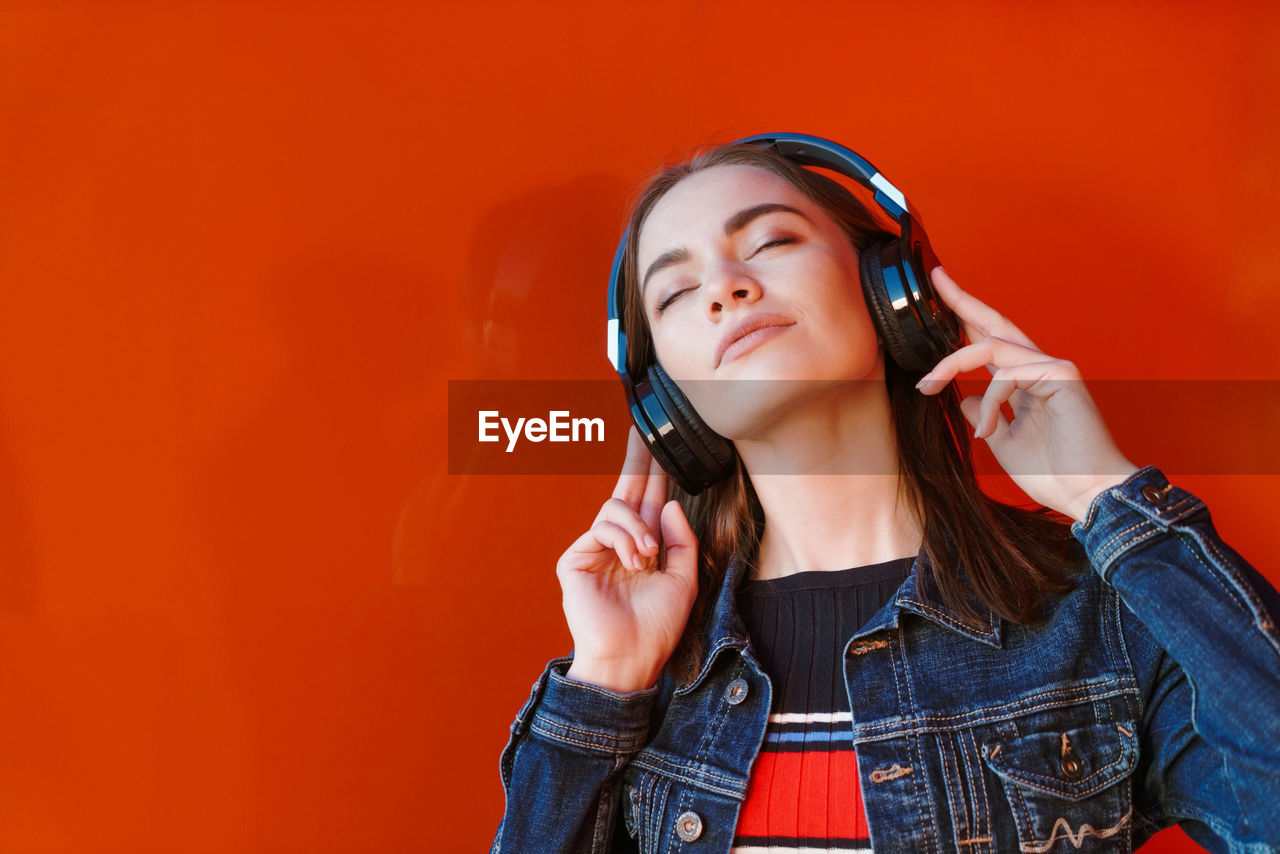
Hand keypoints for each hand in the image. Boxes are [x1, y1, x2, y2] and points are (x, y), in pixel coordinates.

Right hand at [558, 426, 698, 693]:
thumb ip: (681, 540)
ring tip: (648, 556)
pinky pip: (601, 527)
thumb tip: (667, 502)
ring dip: (638, 528)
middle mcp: (618, 544)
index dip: (656, 472)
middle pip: (627, 490)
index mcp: (643, 547)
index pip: (649, 501)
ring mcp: (594, 550)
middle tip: (643, 430)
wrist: (631, 657)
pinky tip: (634, 560)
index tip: (661, 443)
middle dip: (637, 460)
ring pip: (615, 509)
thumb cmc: (657, 627)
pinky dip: (623, 539)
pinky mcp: (575, 559)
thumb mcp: (684, 579)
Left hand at [915, 267, 1138, 522]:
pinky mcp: (1060, 375)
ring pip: (990, 348)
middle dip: (961, 300)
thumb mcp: (1001, 440)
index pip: (988, 340)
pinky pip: (1008, 375)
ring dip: (951, 364)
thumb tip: (962, 398)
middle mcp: (1037, 367)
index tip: (937, 292)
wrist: (1086, 493)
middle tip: (935, 277)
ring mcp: (1050, 367)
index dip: (963, 317)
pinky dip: (989, 402)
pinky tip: (987, 431)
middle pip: (994, 323)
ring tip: (928, 386)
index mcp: (1022, 379)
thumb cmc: (1052, 471)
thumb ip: (983, 415)